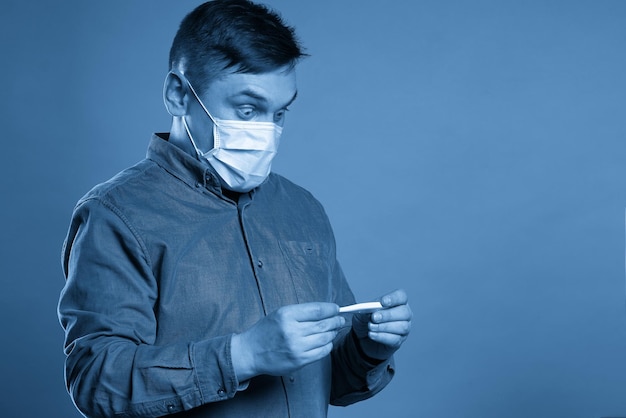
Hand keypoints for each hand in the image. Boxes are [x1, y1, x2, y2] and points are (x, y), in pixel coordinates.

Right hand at [231, 302, 345, 379]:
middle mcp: (292, 331)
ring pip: (325, 338)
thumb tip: (326, 311)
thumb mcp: (281, 313)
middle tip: (340, 320)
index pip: (317, 310)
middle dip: (336, 321)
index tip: (336, 308)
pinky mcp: (299, 361)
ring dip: (333, 333)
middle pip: (324, 324)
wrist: (252, 352)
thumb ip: (302, 312)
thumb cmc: (266, 331)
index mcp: (287, 315)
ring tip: (334, 330)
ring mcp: (296, 347)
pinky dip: (328, 346)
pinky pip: (322, 352)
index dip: (331, 309)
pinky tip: (327, 342)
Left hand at [352, 289, 411, 360]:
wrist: (362, 337)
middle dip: (388, 315)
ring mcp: (403, 329)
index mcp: (397, 302)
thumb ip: (366, 310)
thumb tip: (371, 312)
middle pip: (404, 312)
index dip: (394, 298)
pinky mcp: (398, 341)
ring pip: (402, 327)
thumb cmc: (366, 320)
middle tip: (374, 317)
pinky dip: (381, 336)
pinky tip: (372, 334)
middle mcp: (404, 315)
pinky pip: (395, 339)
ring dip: (384, 327)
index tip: (383, 302)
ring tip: (370, 327)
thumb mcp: (362, 312)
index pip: (401, 296)